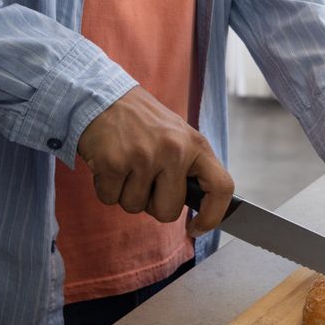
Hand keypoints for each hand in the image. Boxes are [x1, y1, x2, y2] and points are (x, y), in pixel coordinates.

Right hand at [77, 85, 233, 236]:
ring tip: (126, 163)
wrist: (103, 97)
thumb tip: (201, 207)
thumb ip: (189, 167)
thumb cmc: (142, 122)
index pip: (221, 186)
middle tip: (144, 178)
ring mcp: (144, 157)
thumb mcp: (177, 136)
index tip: (198, 227)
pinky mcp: (114, 163)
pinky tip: (109, 163)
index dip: (214, 215)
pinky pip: (110, 199)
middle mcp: (174, 150)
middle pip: (169, 211)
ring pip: (135, 207)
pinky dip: (106, 187)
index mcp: (195, 144)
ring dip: (126, 193)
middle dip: (153, 204)